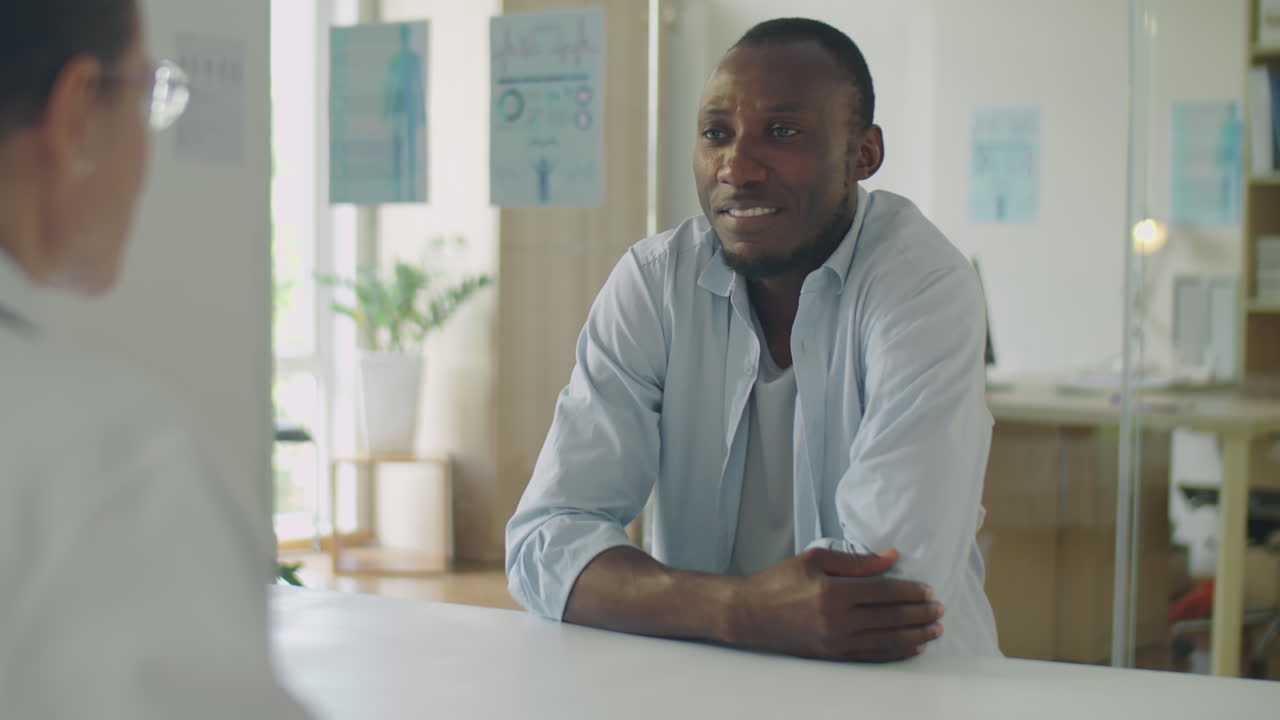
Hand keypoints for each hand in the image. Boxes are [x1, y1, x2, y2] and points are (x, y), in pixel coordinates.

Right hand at [724, 547, 943, 661]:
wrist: (750, 614)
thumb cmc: (780, 581)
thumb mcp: (815, 560)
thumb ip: (856, 561)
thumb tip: (892, 557)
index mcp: (834, 593)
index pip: (884, 592)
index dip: (910, 591)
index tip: (929, 589)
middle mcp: (839, 621)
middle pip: (891, 618)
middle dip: (919, 613)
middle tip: (940, 609)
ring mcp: (837, 642)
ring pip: (887, 640)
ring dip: (916, 634)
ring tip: (935, 629)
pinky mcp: (834, 656)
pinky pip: (873, 656)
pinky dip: (897, 652)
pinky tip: (913, 646)